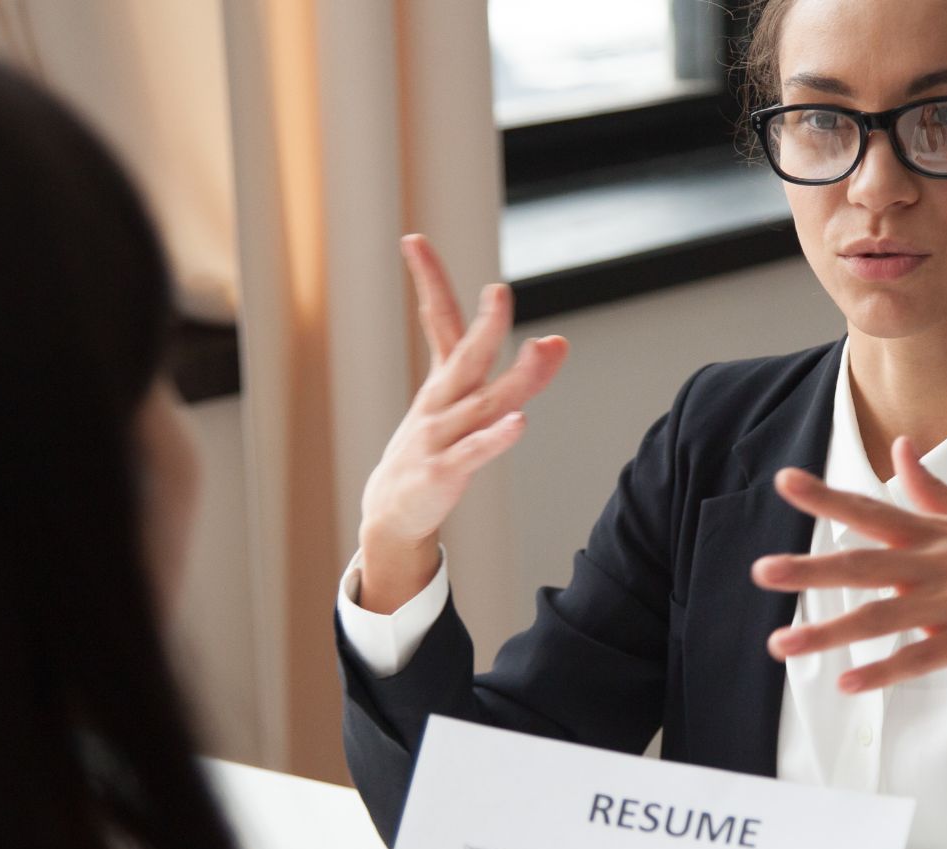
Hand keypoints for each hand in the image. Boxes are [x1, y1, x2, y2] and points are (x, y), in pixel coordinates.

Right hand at [356, 235, 567, 612]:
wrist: (392, 512)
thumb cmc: (432, 451)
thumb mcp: (462, 406)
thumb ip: (509, 374)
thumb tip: (554, 341)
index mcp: (442, 382)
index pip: (436, 321)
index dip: (427, 280)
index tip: (412, 239)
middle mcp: (440, 403)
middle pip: (466, 356)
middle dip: (486, 325)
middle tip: (499, 292)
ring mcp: (439, 437)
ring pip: (482, 403)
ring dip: (514, 377)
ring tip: (543, 349)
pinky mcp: (443, 472)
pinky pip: (474, 452)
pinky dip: (496, 438)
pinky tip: (520, 423)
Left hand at [750, 436, 946, 736]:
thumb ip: (931, 489)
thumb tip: (901, 447)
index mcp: (937, 533)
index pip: (871, 509)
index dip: (826, 496)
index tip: (784, 482)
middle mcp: (939, 565)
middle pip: (864, 564)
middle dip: (810, 568)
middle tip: (761, 571)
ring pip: (880, 617)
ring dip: (828, 632)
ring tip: (780, 644)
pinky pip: (918, 660)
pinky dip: (881, 672)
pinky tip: (846, 683)